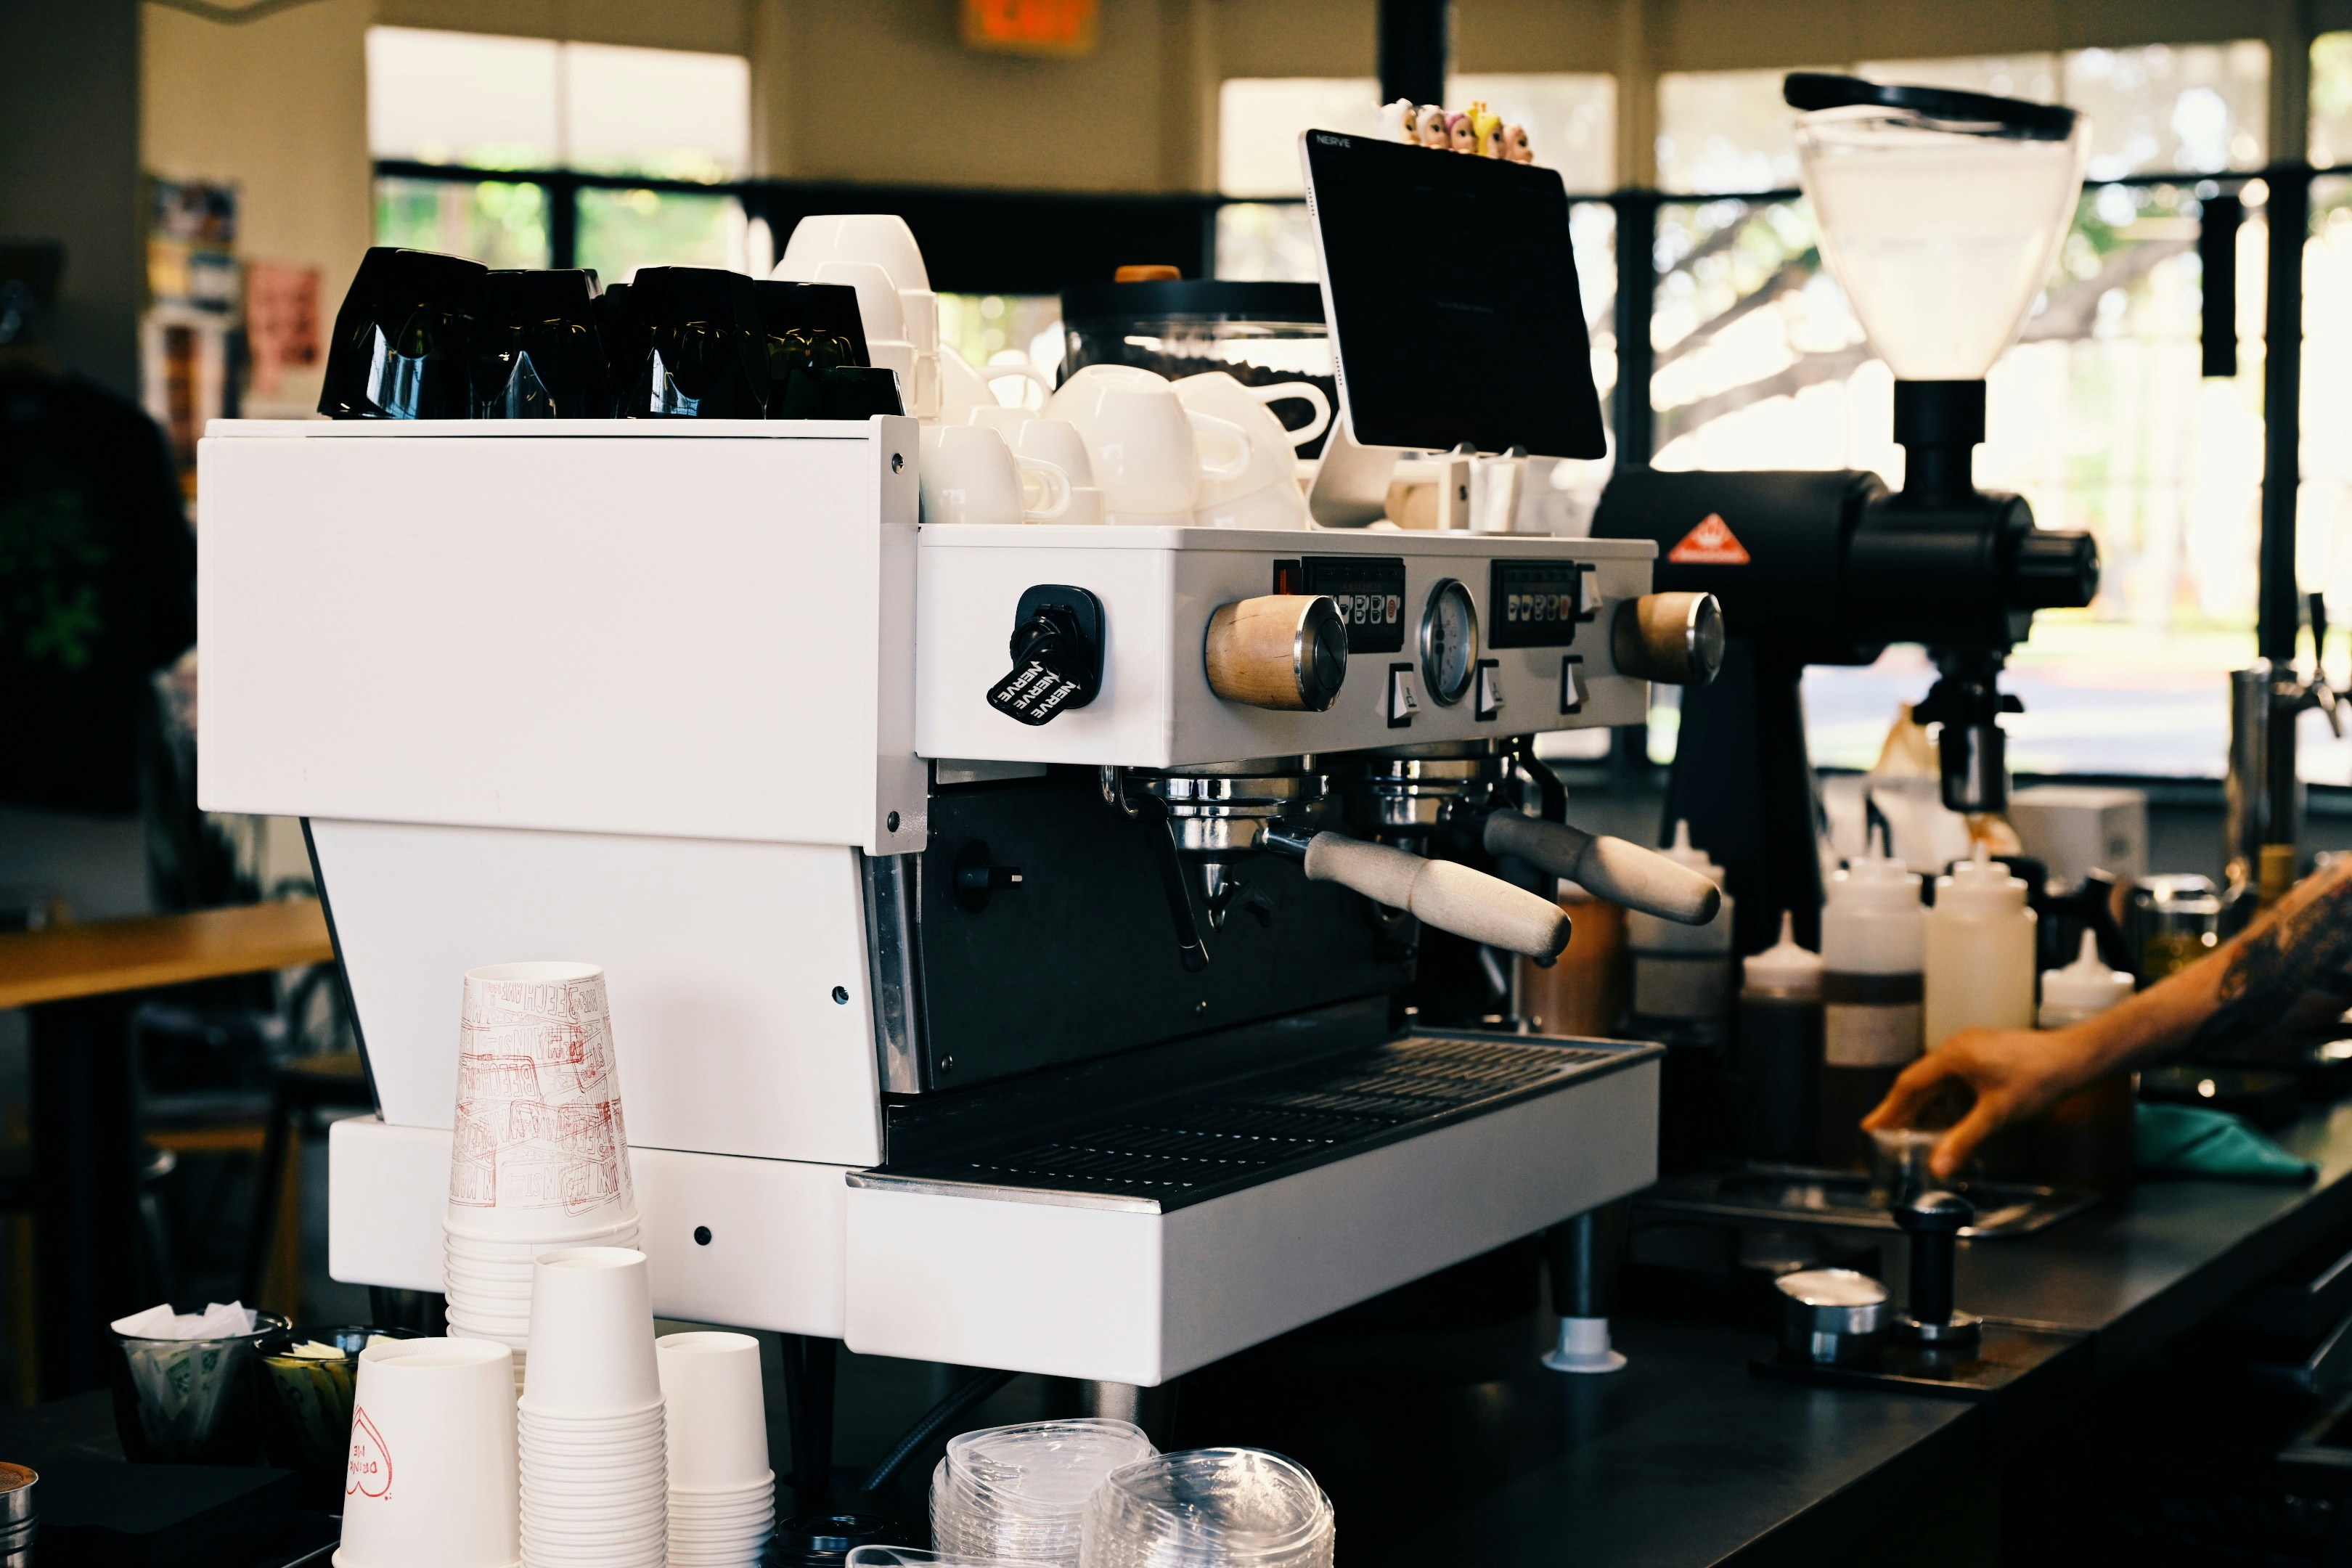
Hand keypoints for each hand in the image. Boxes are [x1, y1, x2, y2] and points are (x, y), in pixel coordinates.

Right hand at [1861, 1026, 2100, 1179]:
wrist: (2075, 1058)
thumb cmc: (2039, 1080)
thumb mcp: (1997, 1116)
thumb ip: (1964, 1141)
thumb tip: (1937, 1168)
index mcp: (1952, 1056)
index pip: (1908, 1084)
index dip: (1888, 1109)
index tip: (1870, 1127)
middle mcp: (1957, 1048)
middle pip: (1920, 1082)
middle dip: (1903, 1111)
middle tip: (1886, 1135)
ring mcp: (1973, 1050)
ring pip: (1938, 1082)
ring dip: (1926, 1107)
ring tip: (1916, 1134)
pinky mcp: (1987, 1056)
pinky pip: (1956, 1080)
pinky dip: (1947, 1101)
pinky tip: (1952, 1120)